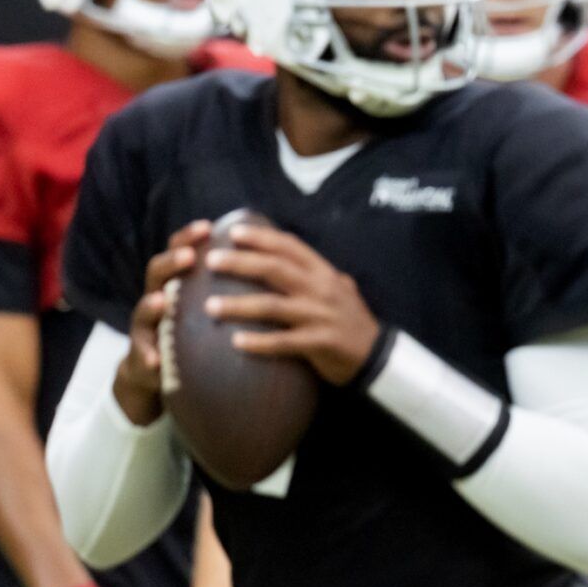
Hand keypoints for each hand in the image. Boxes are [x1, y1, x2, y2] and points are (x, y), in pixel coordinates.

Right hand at [115, 219, 210, 424]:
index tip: (208, 227)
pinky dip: (148, 358)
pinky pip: (142, 356)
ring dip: (150, 306)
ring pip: (142, 311)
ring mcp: (145, 327)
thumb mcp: (205, 305)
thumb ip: (225, 286)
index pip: (180, 251)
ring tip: (161, 302)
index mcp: (175, 283)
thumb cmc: (192, 331)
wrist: (157, 371)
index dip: (189, 238)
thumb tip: (265, 261)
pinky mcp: (141, 357)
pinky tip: (155, 362)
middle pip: (156, 272)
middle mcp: (156, 298)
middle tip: (188, 256)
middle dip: (171, 263)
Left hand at [204, 223, 380, 384]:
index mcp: (324, 272)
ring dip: (238, 305)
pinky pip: (284, 342)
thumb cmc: (351, 320)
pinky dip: (259, 342)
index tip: (232, 232)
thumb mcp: (339, 288)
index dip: (261, 237)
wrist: (378, 355)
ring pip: (273, 306)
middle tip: (210, 261)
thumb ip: (314, 274)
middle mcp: (321, 289)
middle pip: (275, 270)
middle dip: (240, 263)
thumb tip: (285, 255)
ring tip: (209, 306)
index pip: (289, 247)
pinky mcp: (320, 343)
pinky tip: (236, 342)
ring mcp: (320, 316)